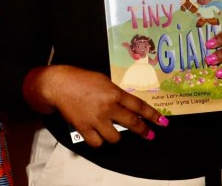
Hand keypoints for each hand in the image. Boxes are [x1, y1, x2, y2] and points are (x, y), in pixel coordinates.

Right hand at [23, 65, 167, 147]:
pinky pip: (98, 143)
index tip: (163, 123)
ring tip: (112, 130)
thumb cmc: (80, 78)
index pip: (138, 106)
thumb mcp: (102, 80)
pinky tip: (97, 134)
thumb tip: (125, 103)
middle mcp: (107, 107)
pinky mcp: (84, 128)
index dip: (153, 116)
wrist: (58, 85)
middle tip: (149, 135)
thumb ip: (114, 92)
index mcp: (113, 92)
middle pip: (132, 123)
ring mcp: (96, 119)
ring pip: (115, 137)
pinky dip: (99, 140)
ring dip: (116, 135)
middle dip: (143, 131)